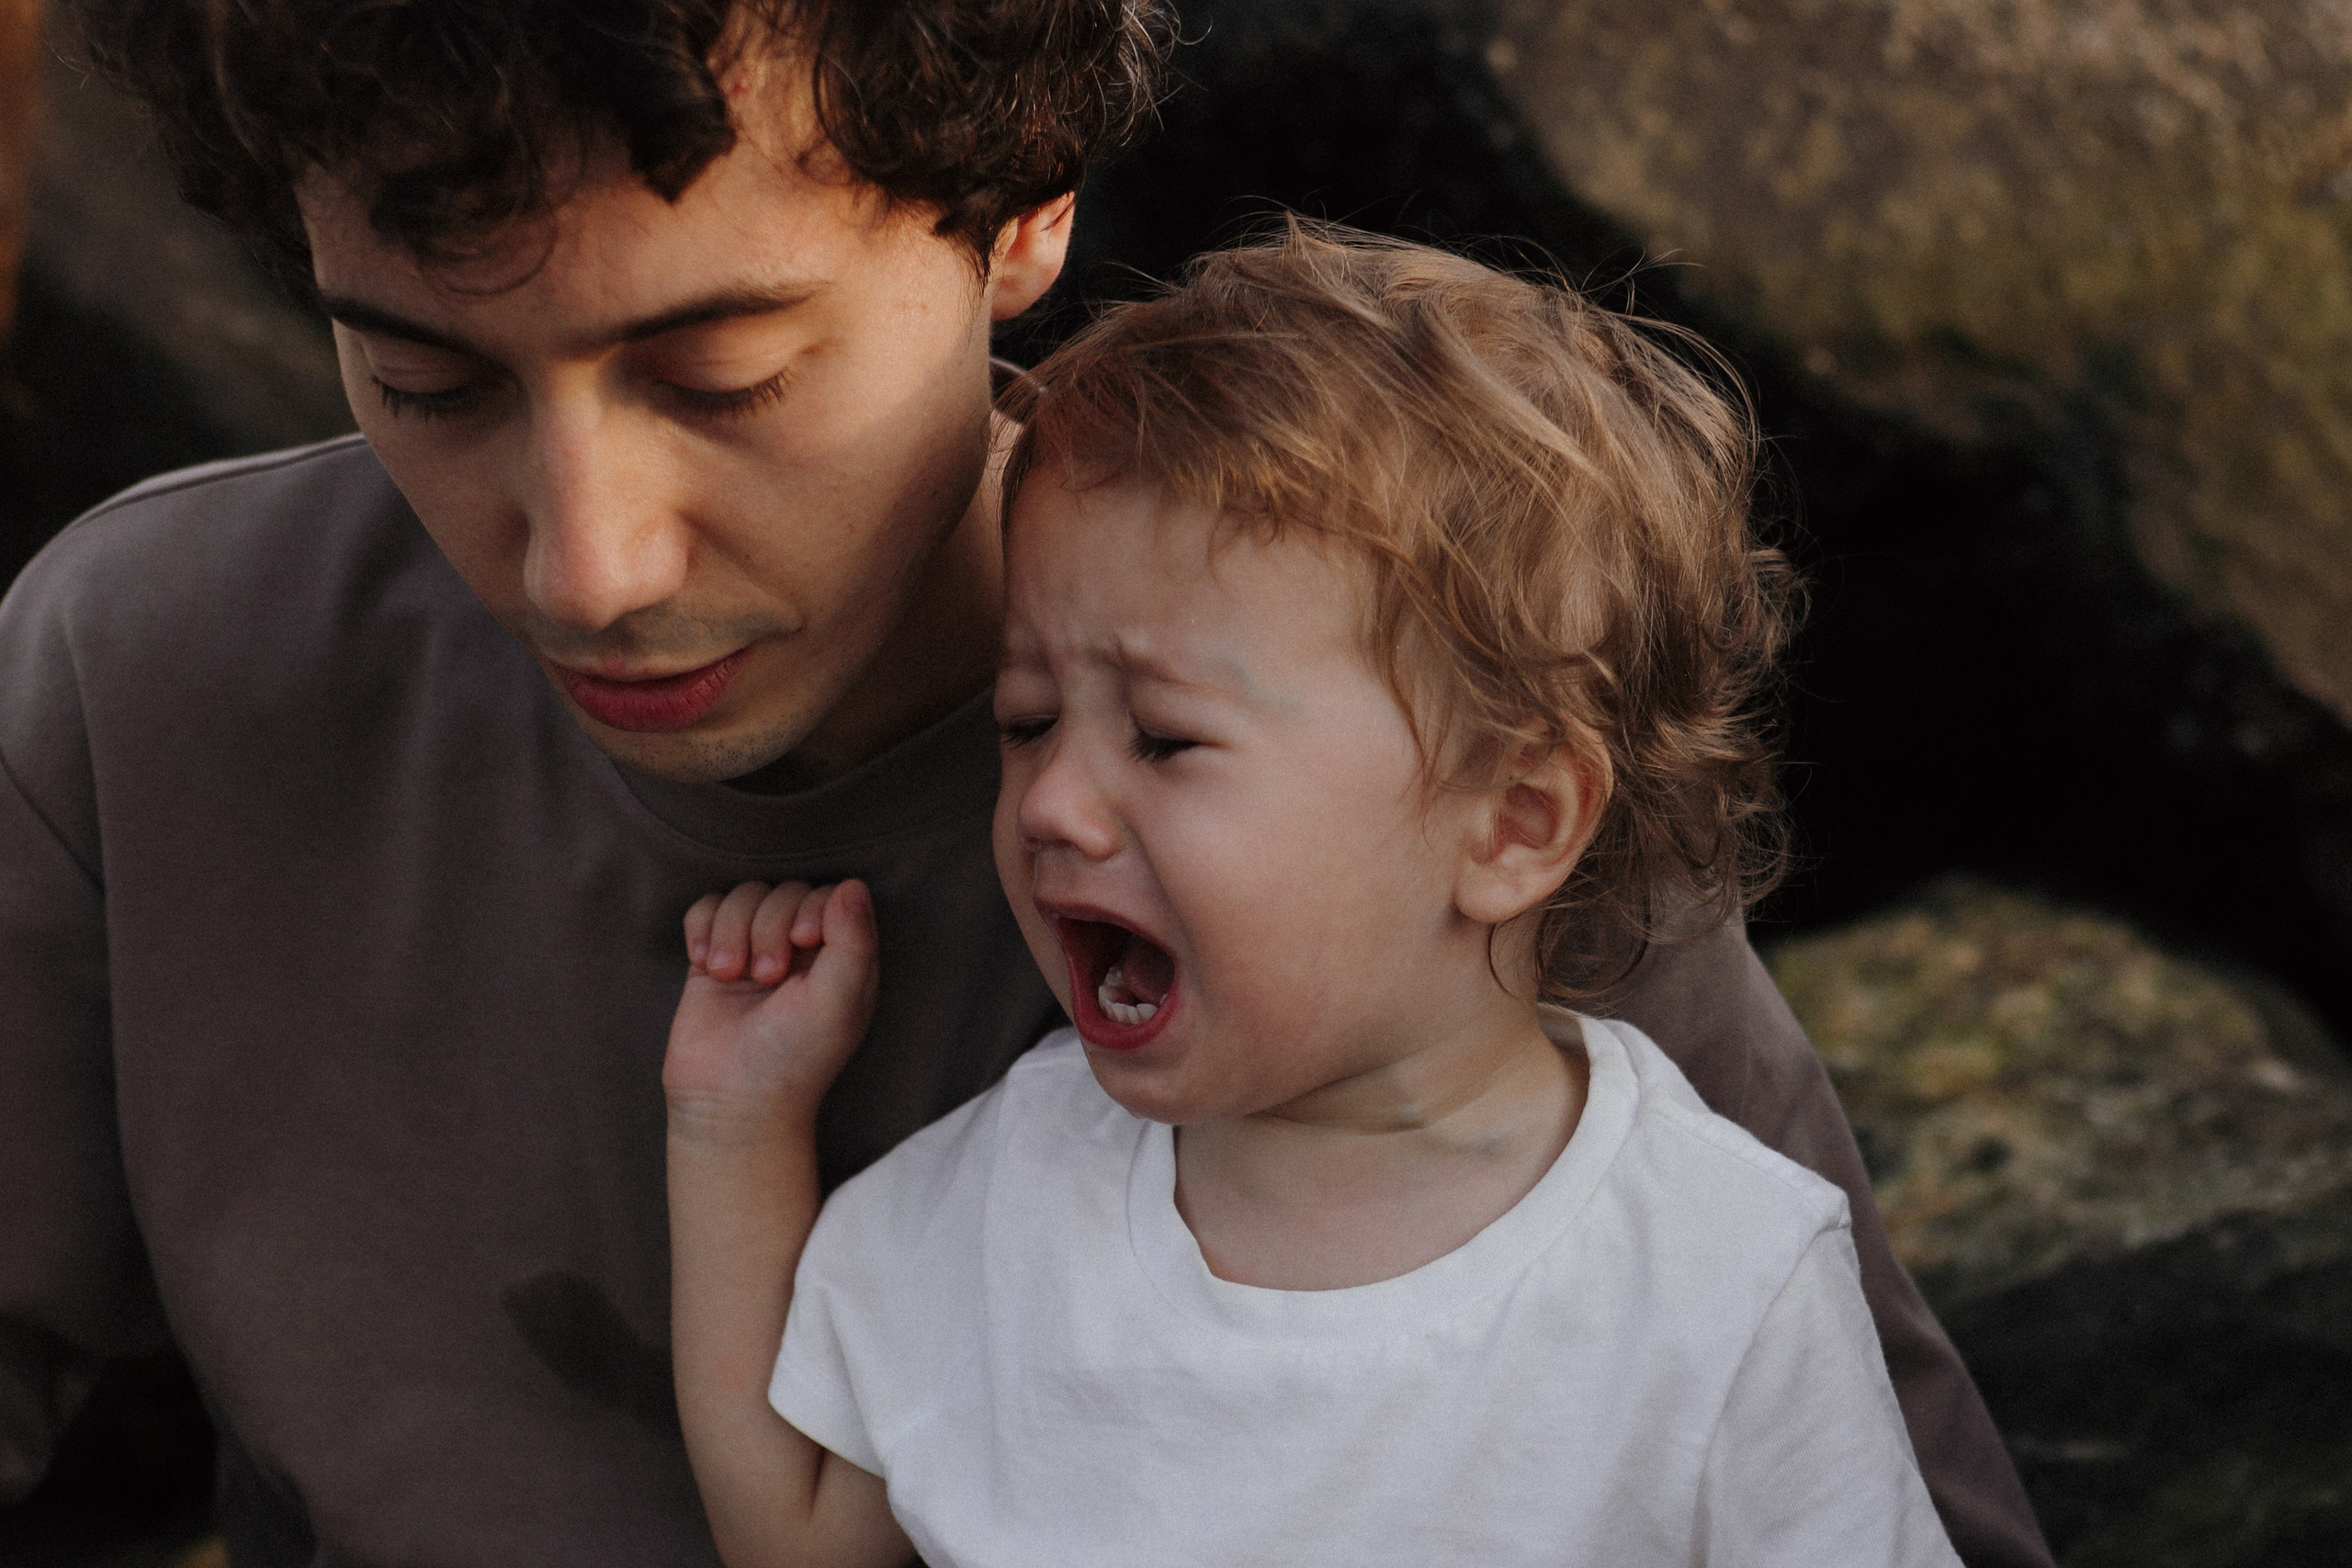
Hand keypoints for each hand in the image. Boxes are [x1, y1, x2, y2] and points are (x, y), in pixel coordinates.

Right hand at [664, 880, 880, 1144]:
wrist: (730, 1101)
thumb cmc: (795, 1058)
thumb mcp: (838, 1001)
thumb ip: (854, 941)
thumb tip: (854, 885)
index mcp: (842, 957)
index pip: (832, 894)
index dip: (813, 906)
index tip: (803, 942)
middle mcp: (801, 950)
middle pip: (785, 891)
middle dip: (769, 925)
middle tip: (766, 977)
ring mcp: (754, 951)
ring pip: (743, 895)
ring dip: (733, 929)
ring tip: (730, 974)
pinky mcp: (712, 960)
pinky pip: (705, 908)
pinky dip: (702, 927)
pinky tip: (704, 964)